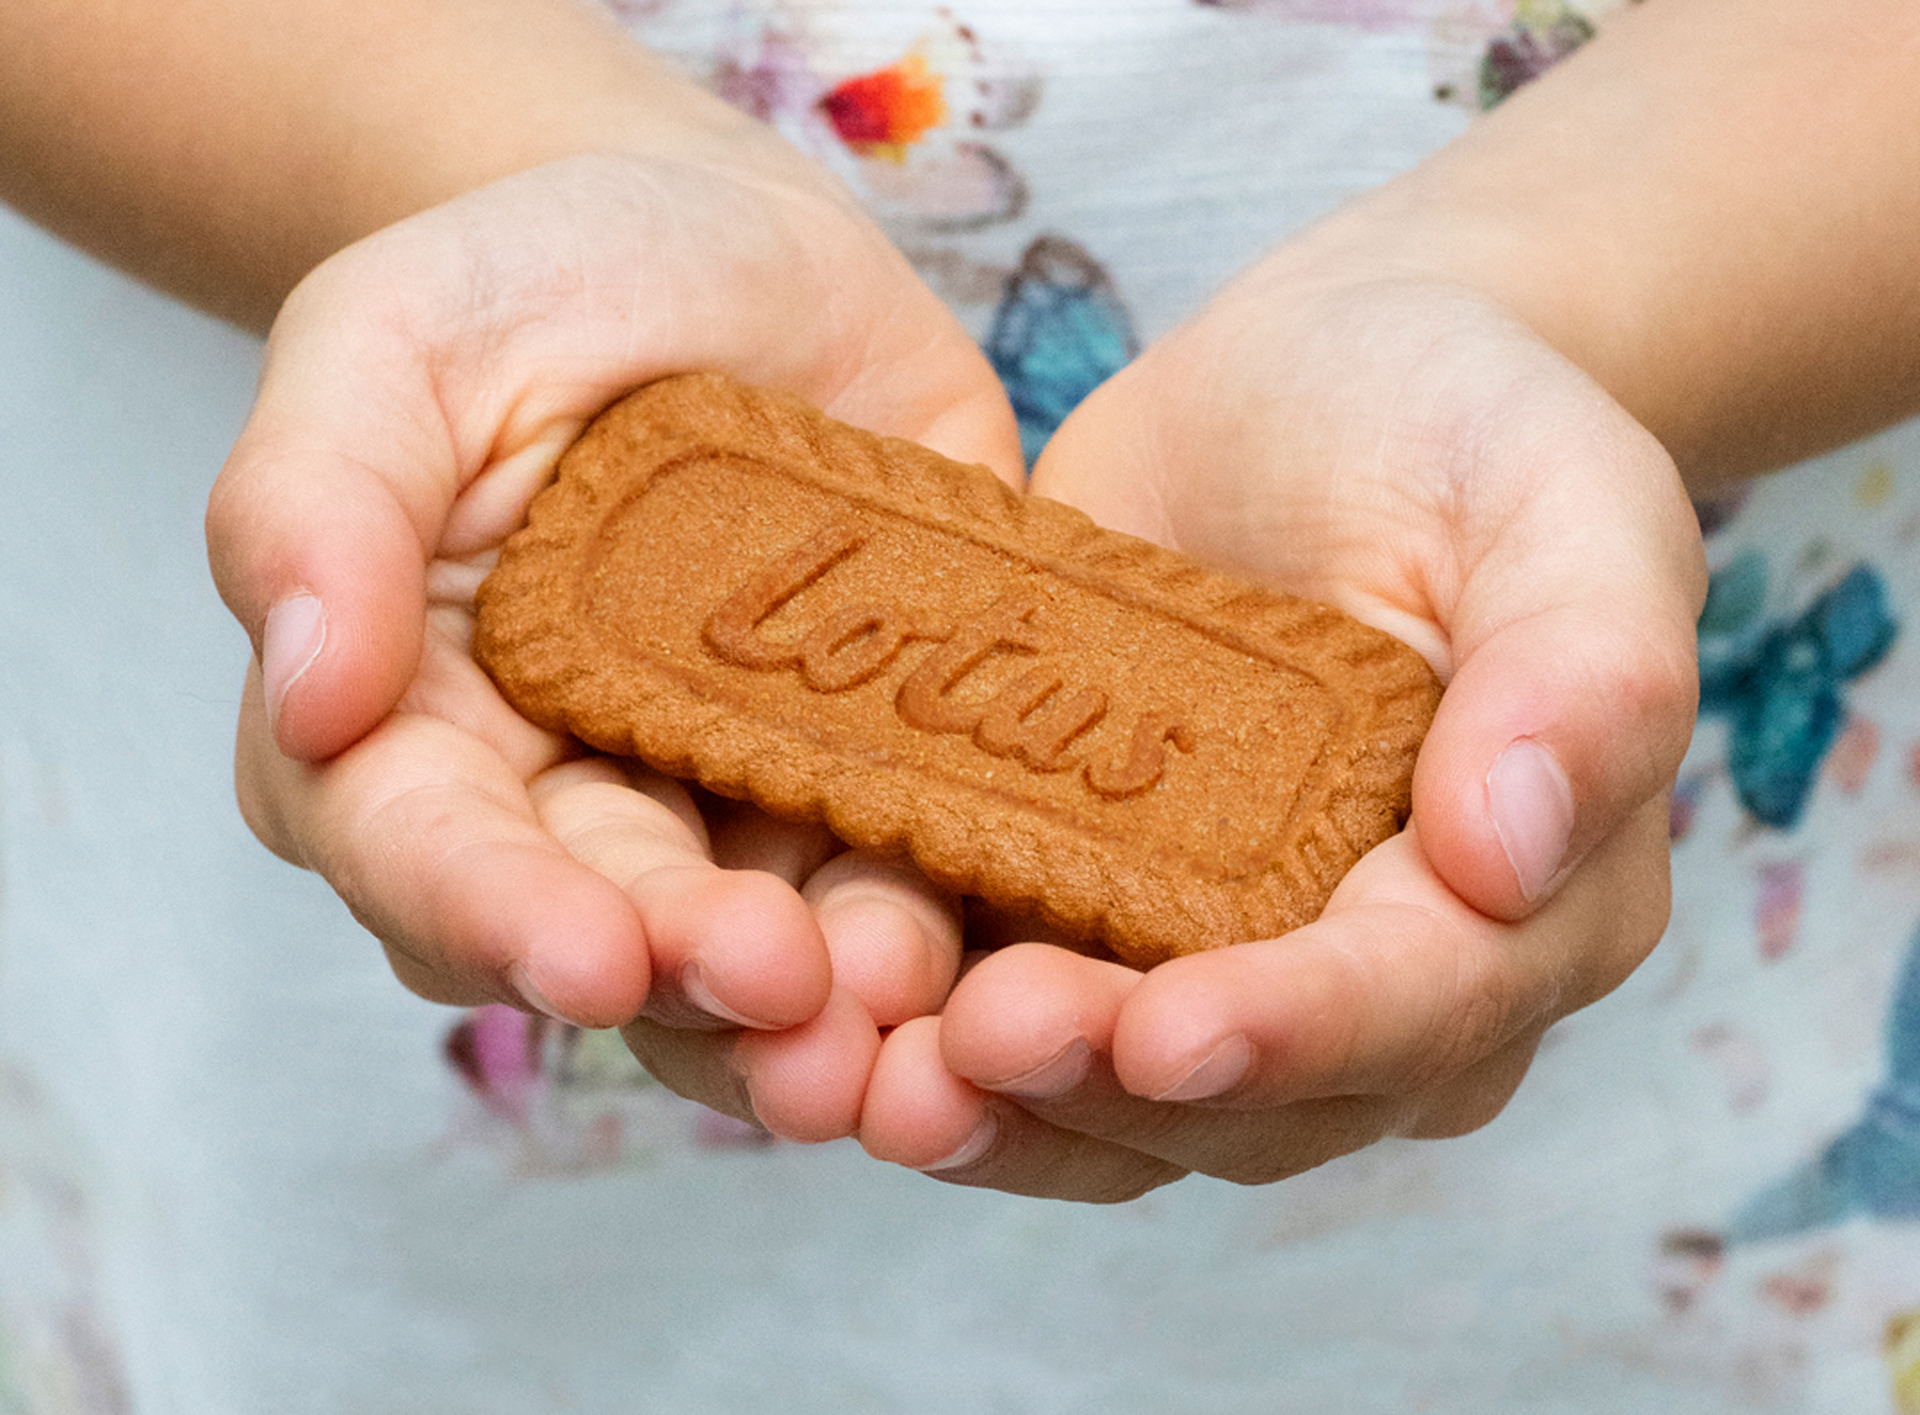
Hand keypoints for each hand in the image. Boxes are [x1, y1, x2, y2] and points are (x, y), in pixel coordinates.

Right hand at [207, 149, 1020, 1139]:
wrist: (731, 251)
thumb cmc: (532, 281)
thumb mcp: (393, 341)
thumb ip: (315, 501)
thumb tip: (306, 696)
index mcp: (420, 726)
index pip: (426, 853)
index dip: (494, 915)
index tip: (584, 955)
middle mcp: (575, 803)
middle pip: (614, 932)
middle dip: (690, 975)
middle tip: (778, 986)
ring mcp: (740, 799)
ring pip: (770, 947)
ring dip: (833, 1000)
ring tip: (894, 1008)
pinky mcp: (882, 770)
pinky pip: (921, 864)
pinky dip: (960, 912)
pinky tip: (1010, 943)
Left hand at [857, 248, 1707, 1198]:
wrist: (1310, 387)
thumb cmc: (1458, 421)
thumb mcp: (1561, 495)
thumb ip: (1588, 666)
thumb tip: (1513, 859)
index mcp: (1529, 902)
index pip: (1421, 1006)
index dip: (1298, 1034)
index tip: (1171, 1032)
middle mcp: (1377, 975)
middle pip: (1249, 1099)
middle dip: (1108, 1095)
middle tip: (969, 1056)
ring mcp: (1221, 957)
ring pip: (1118, 1103)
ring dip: (999, 1112)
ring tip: (873, 1084)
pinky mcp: (1086, 909)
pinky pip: (1011, 1009)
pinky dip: (925, 1032)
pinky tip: (832, 1018)